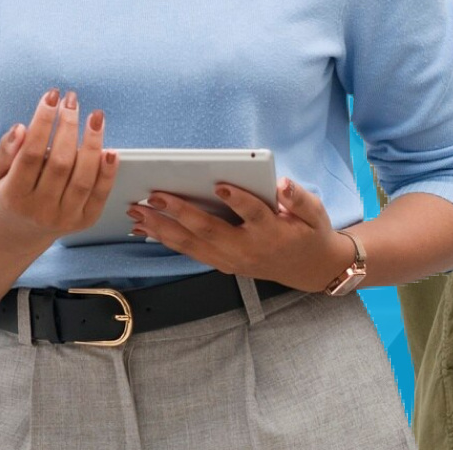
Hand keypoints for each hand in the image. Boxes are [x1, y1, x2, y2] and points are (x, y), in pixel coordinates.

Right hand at [0, 89, 116, 249]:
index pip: (31, 153)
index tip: (51, 97)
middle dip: (68, 125)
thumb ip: (6, 150)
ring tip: (95, 117)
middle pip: (60, 162)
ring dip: (92, 143)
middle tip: (72, 101)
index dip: (43, 122)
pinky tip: (110, 150)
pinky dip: (108, 171)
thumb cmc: (11, 193)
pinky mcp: (84, 221)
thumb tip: (21, 129)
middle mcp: (40, 209)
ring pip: (83, 178)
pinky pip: (100, 194)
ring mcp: (64, 217)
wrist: (22, 232)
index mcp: (14, 195)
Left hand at [128, 177, 353, 292]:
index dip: (238, 200)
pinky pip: (190, 251)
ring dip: (162, 227)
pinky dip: (165, 239)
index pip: (253, 214)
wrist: (308, 269)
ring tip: (137, 211)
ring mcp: (232, 259)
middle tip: (155, 194)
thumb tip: (282, 185)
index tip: (220, 184)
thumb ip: (299, 199)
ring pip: (192, 243)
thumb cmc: (309, 233)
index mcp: (272, 232)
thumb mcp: (315, 213)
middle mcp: (247, 248)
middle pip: (210, 229)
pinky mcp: (222, 263)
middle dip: (181, 211)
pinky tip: (145, 228)